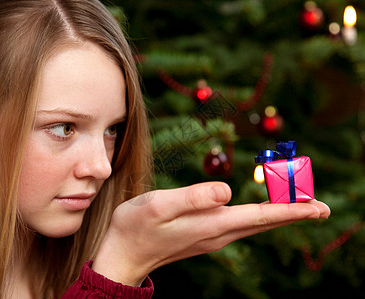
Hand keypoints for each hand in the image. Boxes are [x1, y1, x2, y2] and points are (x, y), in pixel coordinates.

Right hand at [93, 182, 329, 285]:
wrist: (123, 255)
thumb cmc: (136, 226)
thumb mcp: (159, 205)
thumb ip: (194, 197)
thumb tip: (228, 190)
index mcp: (212, 224)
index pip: (261, 215)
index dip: (291, 210)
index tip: (318, 207)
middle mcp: (218, 234)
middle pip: (265, 223)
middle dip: (294, 214)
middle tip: (320, 207)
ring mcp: (212, 237)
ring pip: (255, 225)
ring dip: (279, 215)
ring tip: (299, 206)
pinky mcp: (204, 236)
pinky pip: (242, 225)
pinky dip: (260, 217)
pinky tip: (262, 212)